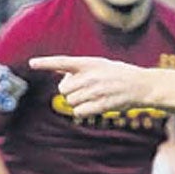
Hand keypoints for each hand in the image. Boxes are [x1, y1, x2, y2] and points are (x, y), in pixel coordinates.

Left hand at [28, 55, 145, 116]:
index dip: (46, 62)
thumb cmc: (119, 74)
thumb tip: (57, 68)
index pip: (63, 61)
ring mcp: (96, 90)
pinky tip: (95, 106)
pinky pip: (79, 112)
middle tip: (84, 90)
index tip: (32, 63)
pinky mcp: (101, 104)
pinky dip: (84, 112)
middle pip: (63, 89)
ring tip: (93, 97)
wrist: (143, 85)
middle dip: (70, 92)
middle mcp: (91, 75)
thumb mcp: (99, 65)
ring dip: (77, 102)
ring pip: (70, 102)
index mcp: (90, 63)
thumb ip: (78, 68)